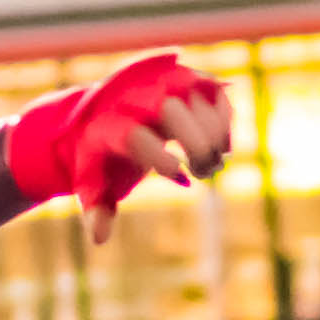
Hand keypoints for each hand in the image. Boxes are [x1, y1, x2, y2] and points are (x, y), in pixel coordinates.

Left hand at [11, 55, 234, 222]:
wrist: (110, 115)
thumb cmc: (104, 158)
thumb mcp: (94, 184)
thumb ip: (97, 209)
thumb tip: (99, 238)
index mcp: (110, 126)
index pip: (131, 133)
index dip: (155, 153)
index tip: (175, 173)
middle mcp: (136, 99)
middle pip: (168, 105)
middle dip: (193, 140)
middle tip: (203, 172)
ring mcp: (163, 86)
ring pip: (196, 95)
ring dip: (214, 133)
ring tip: (213, 165)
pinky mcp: (186, 81)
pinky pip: (214, 92)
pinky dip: (225, 120)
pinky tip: (223, 149)